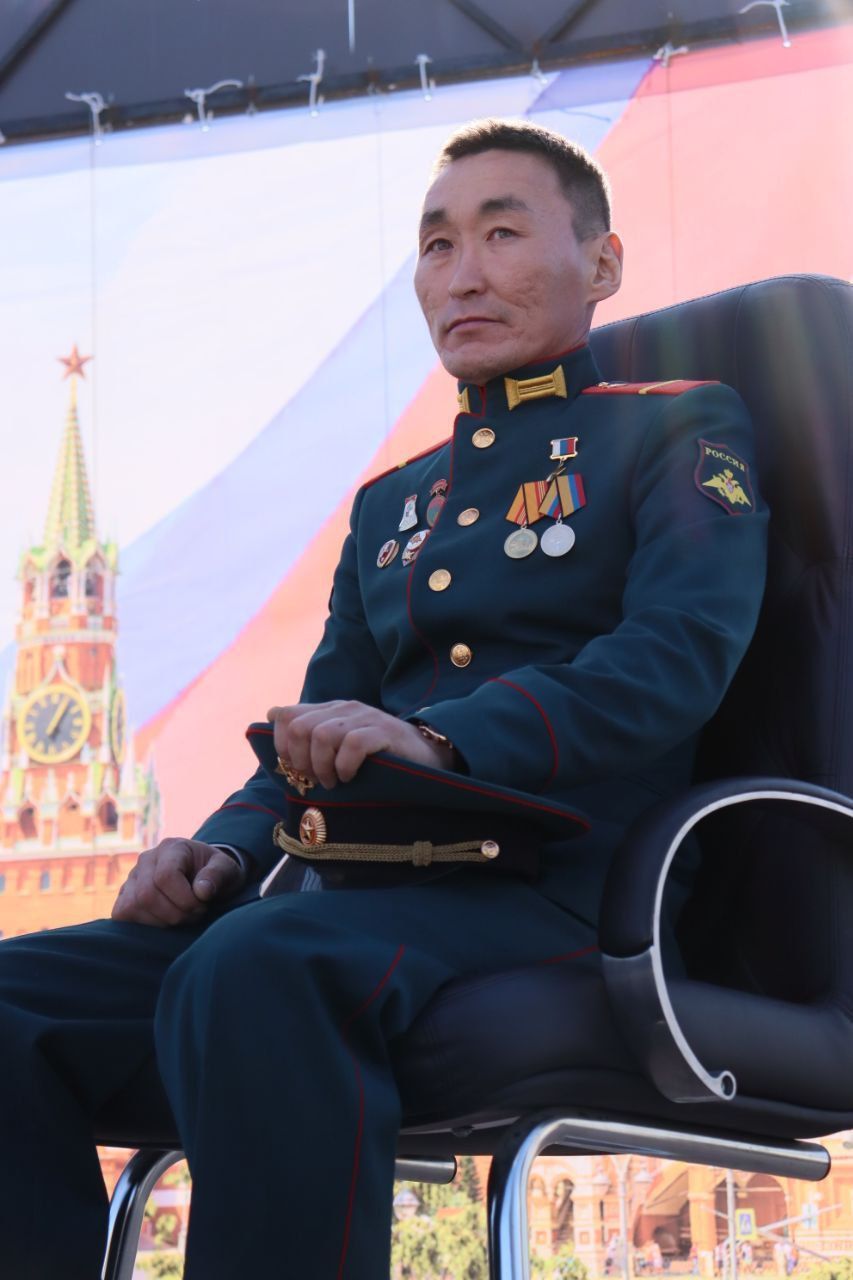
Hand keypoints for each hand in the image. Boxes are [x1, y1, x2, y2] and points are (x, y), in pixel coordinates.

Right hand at [111, 838, 245, 927]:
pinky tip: (165, 922)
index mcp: (172, 848)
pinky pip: (122, 914)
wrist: (203, 877)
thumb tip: (202, 891)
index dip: (184, 899)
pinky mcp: (124, 896)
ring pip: (132, 907)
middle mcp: (146, 859)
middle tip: (194, 915)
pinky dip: (144, 925)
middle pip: (147, 895)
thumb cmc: (215, 874)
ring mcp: (132, 878)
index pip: (165, 876)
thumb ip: (218, 875)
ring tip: (182, 918)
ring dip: (162, 922)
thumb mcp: (227, 869)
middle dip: (175, 914)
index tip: (202, 905)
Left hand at [266, 700, 455, 788]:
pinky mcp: (384, 731)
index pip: (287, 715)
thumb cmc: (379, 758)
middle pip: (299, 727)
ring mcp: (365, 718)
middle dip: (300, 760)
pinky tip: (350, 777)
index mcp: (331, 710)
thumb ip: (309, 732)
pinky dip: (345, 767)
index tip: (294, 769)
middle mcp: (345, 709)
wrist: (427, 757)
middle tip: (315, 780)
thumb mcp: (340, 744)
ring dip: (322, 766)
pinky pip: (352, 745)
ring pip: (322, 736)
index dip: (282, 745)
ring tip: (333, 782)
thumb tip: (271, 714)